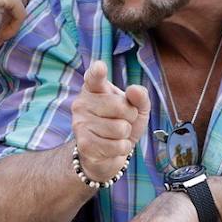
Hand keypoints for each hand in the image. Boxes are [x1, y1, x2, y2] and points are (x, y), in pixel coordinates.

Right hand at [70, 61, 149, 183]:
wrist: (107, 153)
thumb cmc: (122, 123)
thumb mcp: (137, 108)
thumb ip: (140, 96)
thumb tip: (134, 90)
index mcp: (93, 88)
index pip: (94, 77)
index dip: (97, 72)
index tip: (100, 67)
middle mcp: (82, 103)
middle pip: (120, 106)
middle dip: (130, 116)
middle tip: (123, 120)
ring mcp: (80, 124)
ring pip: (120, 128)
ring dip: (125, 134)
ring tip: (116, 134)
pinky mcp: (84, 144)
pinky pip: (116, 145)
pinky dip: (122, 148)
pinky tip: (112, 146)